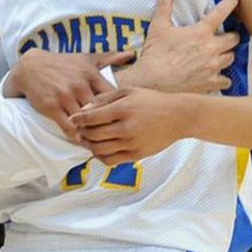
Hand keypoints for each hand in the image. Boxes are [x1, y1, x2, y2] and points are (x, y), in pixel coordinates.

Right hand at [8, 48, 135, 137]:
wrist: (31, 67)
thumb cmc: (63, 63)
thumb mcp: (86, 58)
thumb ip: (109, 58)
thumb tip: (131, 54)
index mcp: (90, 74)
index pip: (112, 95)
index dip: (119, 108)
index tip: (124, 117)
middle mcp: (79, 85)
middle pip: (100, 111)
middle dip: (108, 123)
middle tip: (117, 136)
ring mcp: (65, 96)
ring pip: (85, 121)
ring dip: (93, 132)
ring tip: (102, 142)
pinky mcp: (51, 107)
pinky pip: (67, 126)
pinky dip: (76, 136)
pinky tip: (82, 141)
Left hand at [69, 87, 183, 163]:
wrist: (177, 117)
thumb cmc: (151, 101)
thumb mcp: (128, 91)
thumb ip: (105, 98)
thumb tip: (84, 108)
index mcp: (123, 109)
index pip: (92, 118)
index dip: (78, 120)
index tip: (73, 119)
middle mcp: (127, 128)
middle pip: (93, 135)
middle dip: (81, 133)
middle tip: (78, 130)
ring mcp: (132, 143)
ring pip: (100, 150)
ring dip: (88, 146)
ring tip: (86, 140)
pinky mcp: (137, 155)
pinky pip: (111, 160)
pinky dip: (100, 157)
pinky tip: (98, 150)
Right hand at [119, 0, 237, 92]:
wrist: (151, 82)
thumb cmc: (154, 55)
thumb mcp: (158, 26)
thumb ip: (165, 3)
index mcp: (200, 32)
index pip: (221, 12)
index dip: (231, 2)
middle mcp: (211, 49)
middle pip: (234, 39)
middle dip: (230, 36)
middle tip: (224, 36)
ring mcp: (212, 67)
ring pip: (231, 58)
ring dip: (226, 55)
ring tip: (219, 55)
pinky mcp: (210, 83)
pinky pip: (226, 81)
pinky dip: (222, 78)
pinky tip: (215, 76)